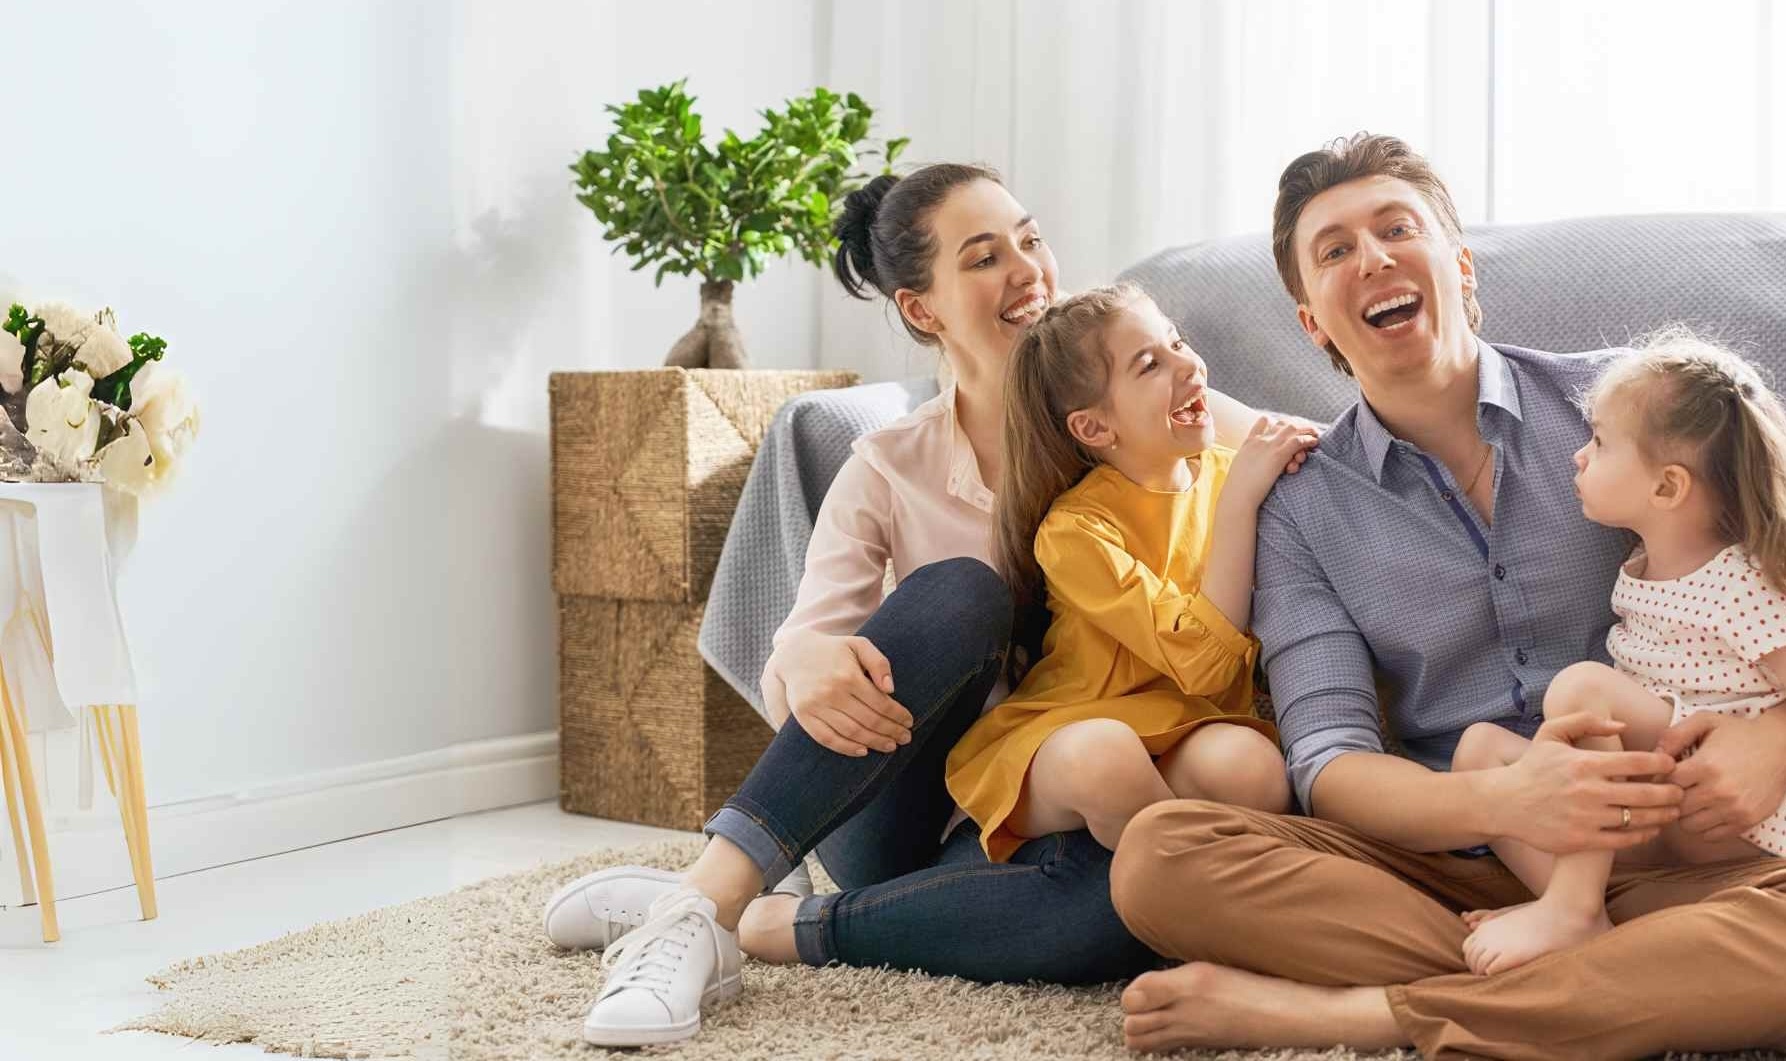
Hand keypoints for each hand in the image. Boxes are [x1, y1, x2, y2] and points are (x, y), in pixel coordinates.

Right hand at [763, 631, 912, 756]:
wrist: (794, 653)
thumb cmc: (834, 650)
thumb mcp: (859, 645)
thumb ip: (879, 662)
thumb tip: (890, 689)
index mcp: (848, 675)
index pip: (880, 703)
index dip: (898, 715)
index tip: (909, 722)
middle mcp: (831, 692)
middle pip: (868, 720)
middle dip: (891, 731)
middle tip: (905, 738)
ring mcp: (815, 706)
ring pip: (851, 732)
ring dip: (874, 742)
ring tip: (890, 746)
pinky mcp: (803, 716)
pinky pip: (827, 738)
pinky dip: (846, 748)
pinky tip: (863, 751)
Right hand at [1223, 416, 1319, 506]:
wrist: (1238, 495)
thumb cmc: (1238, 489)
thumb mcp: (1239, 468)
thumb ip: (1248, 459)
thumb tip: (1253, 464)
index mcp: (1249, 442)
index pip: (1263, 422)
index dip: (1278, 423)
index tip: (1287, 427)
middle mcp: (1260, 440)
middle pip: (1282, 424)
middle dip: (1296, 426)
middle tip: (1306, 431)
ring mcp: (1269, 446)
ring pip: (1293, 429)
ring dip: (1306, 431)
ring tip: (1315, 435)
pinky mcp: (1279, 455)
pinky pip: (1298, 441)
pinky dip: (1308, 440)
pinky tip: (1314, 442)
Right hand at [1498, 711, 1681, 853]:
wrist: (1504, 802)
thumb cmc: (1532, 767)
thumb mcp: (1551, 734)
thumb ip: (1586, 721)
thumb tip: (1622, 725)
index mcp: (1585, 763)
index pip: (1637, 761)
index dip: (1662, 763)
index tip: (1671, 765)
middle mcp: (1589, 791)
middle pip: (1646, 793)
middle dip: (1671, 793)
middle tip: (1681, 792)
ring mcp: (1586, 818)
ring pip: (1639, 819)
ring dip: (1663, 815)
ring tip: (1672, 811)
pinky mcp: (1582, 840)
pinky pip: (1624, 840)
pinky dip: (1644, 835)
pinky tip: (1651, 828)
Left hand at [1656, 711, 1785, 840]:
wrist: (1781, 747)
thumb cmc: (1739, 733)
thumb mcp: (1706, 721)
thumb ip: (1675, 735)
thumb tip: (1653, 756)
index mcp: (1705, 766)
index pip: (1665, 784)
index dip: (1660, 780)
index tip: (1664, 775)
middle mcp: (1719, 791)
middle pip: (1675, 807)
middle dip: (1671, 799)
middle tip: (1676, 790)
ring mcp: (1734, 809)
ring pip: (1689, 825)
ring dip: (1685, 815)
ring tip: (1691, 800)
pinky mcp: (1746, 821)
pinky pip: (1711, 836)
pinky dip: (1704, 827)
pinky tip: (1706, 811)